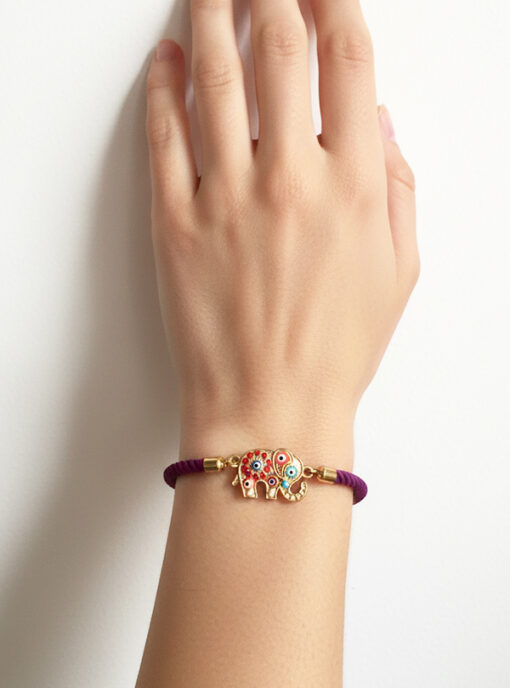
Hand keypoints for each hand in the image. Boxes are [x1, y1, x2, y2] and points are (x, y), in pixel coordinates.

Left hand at [145, 0, 418, 463]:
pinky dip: (161, 88)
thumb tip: (376, 123)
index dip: (333, 1)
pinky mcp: (175, 225)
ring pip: (212, 78)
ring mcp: (226, 199)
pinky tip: (164, 59)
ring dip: (211, 16)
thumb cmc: (335, 352)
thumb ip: (397, 189)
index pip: (345, 57)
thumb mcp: (399, 272)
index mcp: (353, 188)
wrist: (270, 412)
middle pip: (276, 49)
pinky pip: (164, 138)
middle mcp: (290, 180)